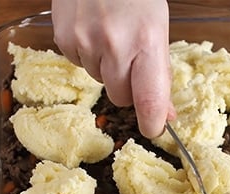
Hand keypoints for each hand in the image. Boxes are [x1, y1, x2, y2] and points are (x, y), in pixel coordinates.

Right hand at [51, 0, 174, 137]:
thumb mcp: (157, 28)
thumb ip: (160, 74)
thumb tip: (165, 116)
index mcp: (146, 41)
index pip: (149, 98)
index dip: (153, 121)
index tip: (156, 128)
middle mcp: (114, 45)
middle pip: (121, 96)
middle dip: (128, 87)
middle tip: (132, 60)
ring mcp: (85, 43)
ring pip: (99, 81)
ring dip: (106, 67)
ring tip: (110, 34)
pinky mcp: (64, 40)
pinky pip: (79, 65)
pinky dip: (87, 54)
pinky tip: (92, 30)